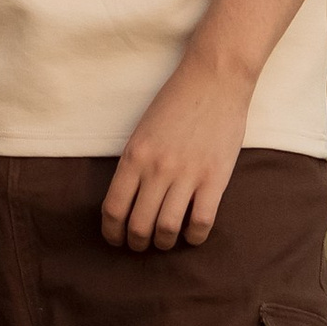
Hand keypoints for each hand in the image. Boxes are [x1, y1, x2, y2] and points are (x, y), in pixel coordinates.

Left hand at [101, 52, 250, 251]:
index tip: (115, 240)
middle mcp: (157, 169)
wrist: (214, 80)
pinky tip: (192, 232)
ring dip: (164, 243)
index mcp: (134, 156)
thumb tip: (129, 198)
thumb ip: (135, 163)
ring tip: (165, 241)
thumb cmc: (176, 102)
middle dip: (136, 243)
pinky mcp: (215, 178)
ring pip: (168, 229)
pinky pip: (202, 222)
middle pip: (138, 225)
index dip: (111, 232)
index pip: (113, 208)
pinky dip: (194, 236)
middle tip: (140, 245)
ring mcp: (187, 175)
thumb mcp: (142, 130)